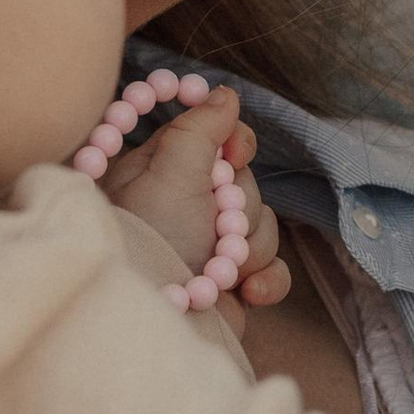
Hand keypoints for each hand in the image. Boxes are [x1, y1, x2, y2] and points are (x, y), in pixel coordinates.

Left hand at [102, 84, 288, 306]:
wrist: (142, 320)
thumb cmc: (147, 239)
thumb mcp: (169, 172)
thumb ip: (201, 128)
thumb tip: (225, 93)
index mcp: (164, 172)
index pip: (217, 138)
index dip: (235, 144)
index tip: (233, 154)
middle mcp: (187, 207)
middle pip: (246, 184)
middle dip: (237, 208)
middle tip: (213, 224)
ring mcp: (209, 248)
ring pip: (263, 226)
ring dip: (247, 248)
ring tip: (218, 268)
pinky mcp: (229, 286)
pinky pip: (272, 271)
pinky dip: (265, 280)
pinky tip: (246, 291)